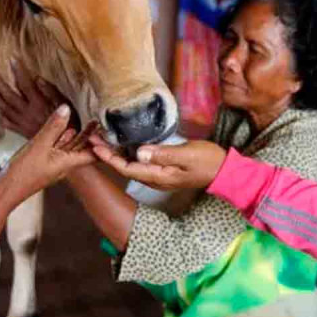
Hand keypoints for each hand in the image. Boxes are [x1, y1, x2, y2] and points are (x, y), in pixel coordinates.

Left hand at [0, 61, 75, 138]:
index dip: (18, 71)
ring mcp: (23, 123)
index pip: (25, 84)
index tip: (12, 60)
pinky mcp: (22, 132)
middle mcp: (28, 113)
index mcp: (39, 104)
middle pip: (9, 96)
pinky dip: (0, 116)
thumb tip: (38, 79)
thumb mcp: (66, 105)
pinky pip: (8, 123)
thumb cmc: (70, 125)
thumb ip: (51, 91)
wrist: (64, 149)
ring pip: (4, 109)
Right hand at [0, 105, 97, 203]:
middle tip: (96, 119)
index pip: (94, 154)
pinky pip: (57, 149)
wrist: (6, 190)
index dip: (103, 142)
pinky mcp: (44, 163)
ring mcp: (54, 164)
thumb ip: (53, 127)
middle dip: (89, 135)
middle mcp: (64, 165)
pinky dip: (60, 138)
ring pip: (69, 148)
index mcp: (69, 162)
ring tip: (83, 120)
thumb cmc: (23, 173)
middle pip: (82, 149)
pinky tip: (60, 129)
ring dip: (75, 135)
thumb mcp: (39, 145)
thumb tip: (67, 109)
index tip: (107, 127)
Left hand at [90, 137, 226, 190]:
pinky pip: (139, 163)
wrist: (224, 171)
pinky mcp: (162, 170)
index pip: (127, 168)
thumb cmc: (208, 160)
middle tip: (92, 137)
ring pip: (130, 165)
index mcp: (158, 176)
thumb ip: (162, 154)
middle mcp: (155, 179)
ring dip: (115, 153)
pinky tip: (122, 144)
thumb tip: (139, 152)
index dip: (109, 157)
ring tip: (101, 138)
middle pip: (124, 167)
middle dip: (107, 154)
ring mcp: (158, 176)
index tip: (95, 144)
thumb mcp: (186, 154)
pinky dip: (127, 153)